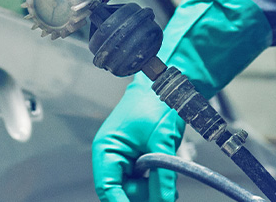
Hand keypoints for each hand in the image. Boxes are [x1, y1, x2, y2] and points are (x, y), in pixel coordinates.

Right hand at [93, 72, 185, 201]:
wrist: (168, 85)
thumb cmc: (157, 104)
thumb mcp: (161, 144)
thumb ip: (162, 177)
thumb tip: (164, 201)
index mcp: (107, 148)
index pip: (107, 187)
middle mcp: (112, 154)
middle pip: (121, 190)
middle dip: (142, 196)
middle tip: (163, 195)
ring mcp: (124, 156)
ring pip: (133, 187)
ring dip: (150, 191)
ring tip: (169, 188)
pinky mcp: (137, 157)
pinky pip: (141, 179)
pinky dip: (154, 184)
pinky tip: (166, 184)